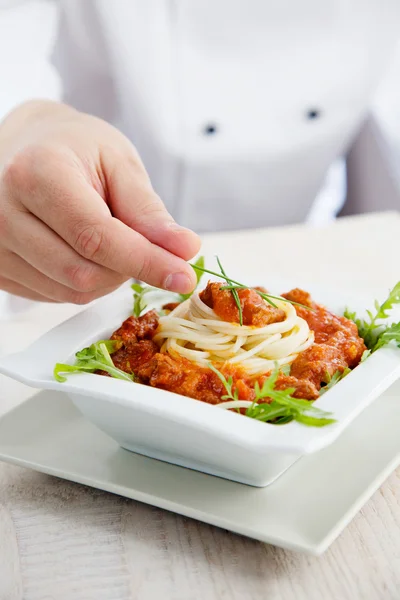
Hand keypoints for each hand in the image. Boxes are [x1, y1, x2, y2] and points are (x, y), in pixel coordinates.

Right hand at [0, 101, 200, 302]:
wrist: (26, 147)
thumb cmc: (73, 149)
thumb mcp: (118, 163)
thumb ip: (148, 211)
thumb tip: (183, 250)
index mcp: (37, 173)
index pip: (97, 238)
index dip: (146, 262)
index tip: (183, 276)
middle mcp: (4, 211)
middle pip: (83, 273)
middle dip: (126, 268)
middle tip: (140, 241)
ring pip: (71, 291)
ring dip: (106, 277)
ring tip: (106, 237)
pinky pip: (54, 295)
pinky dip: (84, 282)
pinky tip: (82, 250)